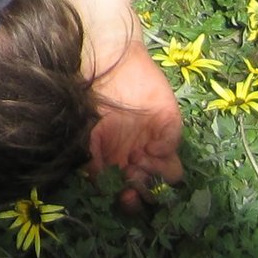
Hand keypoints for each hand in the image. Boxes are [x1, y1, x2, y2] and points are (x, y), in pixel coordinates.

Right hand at [86, 39, 185, 209]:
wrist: (105, 56)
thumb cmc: (89, 92)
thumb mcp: (84, 127)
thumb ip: (89, 155)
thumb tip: (95, 181)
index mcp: (120, 160)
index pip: (131, 191)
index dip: (129, 200)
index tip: (122, 196)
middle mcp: (141, 154)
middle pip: (154, 187)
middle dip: (145, 191)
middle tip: (132, 180)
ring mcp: (157, 140)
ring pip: (171, 172)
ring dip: (156, 173)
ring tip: (139, 159)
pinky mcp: (169, 122)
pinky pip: (173, 145)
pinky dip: (164, 150)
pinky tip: (149, 146)